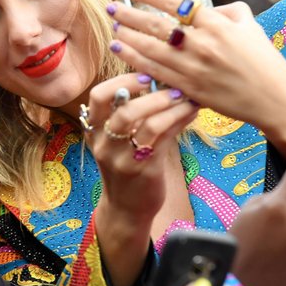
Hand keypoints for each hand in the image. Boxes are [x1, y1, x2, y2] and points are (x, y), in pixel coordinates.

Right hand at [83, 73, 198, 285]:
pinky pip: (164, 139)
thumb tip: (159, 78)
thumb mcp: (117, 140)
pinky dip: (180, 121)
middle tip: (171, 86)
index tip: (143, 76)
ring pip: (147, 123)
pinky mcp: (145, 170)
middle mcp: (104, 144)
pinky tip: (191, 112)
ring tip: (186, 97)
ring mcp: (124, 159)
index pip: (97, 97)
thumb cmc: (125, 167)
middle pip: (122, 109)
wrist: (126, 209)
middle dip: (151, 93)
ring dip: (170, 106)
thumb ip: (130, 113)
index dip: (120, 81)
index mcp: (94, 131)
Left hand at [107, 0, 285, 159]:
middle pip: (157, 25)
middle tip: (111, 7)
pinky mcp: (190, 89)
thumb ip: (223, 10)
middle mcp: (203, 44)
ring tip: (114, 28)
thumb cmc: (263, 59)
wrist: (274, 98)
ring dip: (129, 37)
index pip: (175, 2)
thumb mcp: (249, 24)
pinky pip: (156, 72)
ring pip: (151, 49)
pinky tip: (123, 51)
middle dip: (129, 15)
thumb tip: (200, 7)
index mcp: (217, 23)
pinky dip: (136, 60)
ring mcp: (195, 68)